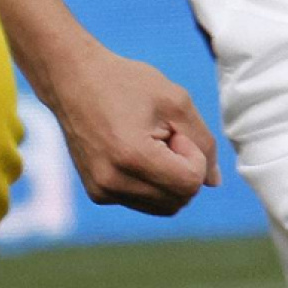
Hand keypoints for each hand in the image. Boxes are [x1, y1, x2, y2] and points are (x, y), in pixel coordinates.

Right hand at [44, 48, 217, 212]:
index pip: (190, 184)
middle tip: (166, 138)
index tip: (177, 133)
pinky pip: (144, 201)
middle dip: (185, 170)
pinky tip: (139, 153)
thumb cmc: (127, 84)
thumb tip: (214, 182)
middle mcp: (112, 183)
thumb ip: (203, 142)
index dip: (195, 158)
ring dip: (171, 179)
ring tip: (153, 145)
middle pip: (179, 200)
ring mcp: (101, 191)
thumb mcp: (176, 102)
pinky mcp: (97, 193)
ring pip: (164, 206)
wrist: (73, 81)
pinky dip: (154, 183)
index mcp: (131, 158)